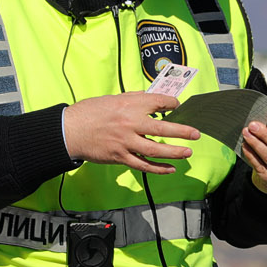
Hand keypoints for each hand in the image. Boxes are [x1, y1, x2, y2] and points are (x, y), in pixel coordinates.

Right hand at [62, 93, 200, 174]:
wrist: (70, 130)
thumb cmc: (90, 112)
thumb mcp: (112, 98)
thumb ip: (133, 99)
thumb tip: (151, 98)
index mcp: (129, 104)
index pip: (158, 102)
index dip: (171, 104)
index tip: (177, 106)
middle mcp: (130, 123)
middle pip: (163, 128)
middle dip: (182, 131)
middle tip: (196, 134)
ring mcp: (126, 142)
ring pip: (155, 150)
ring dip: (174, 152)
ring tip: (187, 152)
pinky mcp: (120, 157)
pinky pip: (143, 165)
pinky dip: (158, 168)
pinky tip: (170, 169)